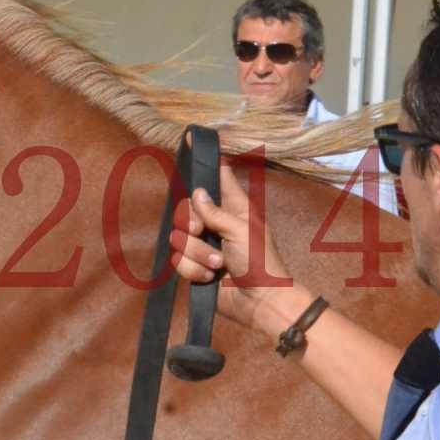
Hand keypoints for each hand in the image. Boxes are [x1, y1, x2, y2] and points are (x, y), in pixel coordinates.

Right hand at [169, 162, 291, 331]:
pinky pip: (178, 262)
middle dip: (190, 224)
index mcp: (233, 208)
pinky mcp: (194, 267)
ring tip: (217, 264)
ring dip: (197, 254)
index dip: (205, 158)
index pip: (216, 176)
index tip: (190, 136)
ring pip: (178, 239)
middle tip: (202, 233)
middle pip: (185, 210)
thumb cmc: (261, 262)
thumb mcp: (242, 230)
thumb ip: (215, 211)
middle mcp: (215, 223)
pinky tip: (209, 278)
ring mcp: (203, 246)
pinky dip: (194, 271)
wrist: (259, 302)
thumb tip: (196, 193)